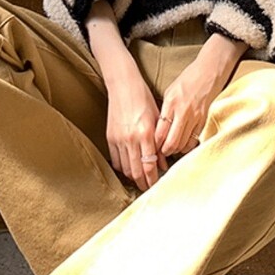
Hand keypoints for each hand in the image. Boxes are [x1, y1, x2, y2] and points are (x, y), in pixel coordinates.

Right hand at [106, 69, 168, 191]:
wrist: (123, 85)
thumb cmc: (144, 99)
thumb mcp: (157, 119)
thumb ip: (160, 143)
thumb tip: (163, 163)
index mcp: (146, 134)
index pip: (149, 166)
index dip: (153, 179)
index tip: (156, 185)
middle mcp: (131, 139)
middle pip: (136, 171)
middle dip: (143, 183)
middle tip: (148, 188)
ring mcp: (119, 139)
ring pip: (125, 168)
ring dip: (133, 177)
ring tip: (139, 180)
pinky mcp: (110, 137)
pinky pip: (115, 160)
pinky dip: (122, 167)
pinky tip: (128, 168)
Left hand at [155, 33, 246, 156]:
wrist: (210, 71)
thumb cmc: (188, 79)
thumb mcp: (170, 91)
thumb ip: (165, 109)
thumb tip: (158, 128)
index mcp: (170, 103)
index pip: (159, 131)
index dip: (155, 143)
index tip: (152, 146)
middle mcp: (182, 112)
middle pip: (171, 141)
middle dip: (165, 151)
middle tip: (161, 152)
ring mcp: (195, 117)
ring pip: (183, 143)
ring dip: (176, 149)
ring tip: (172, 149)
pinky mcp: (204, 120)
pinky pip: (195, 139)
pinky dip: (188, 145)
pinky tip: (184, 144)